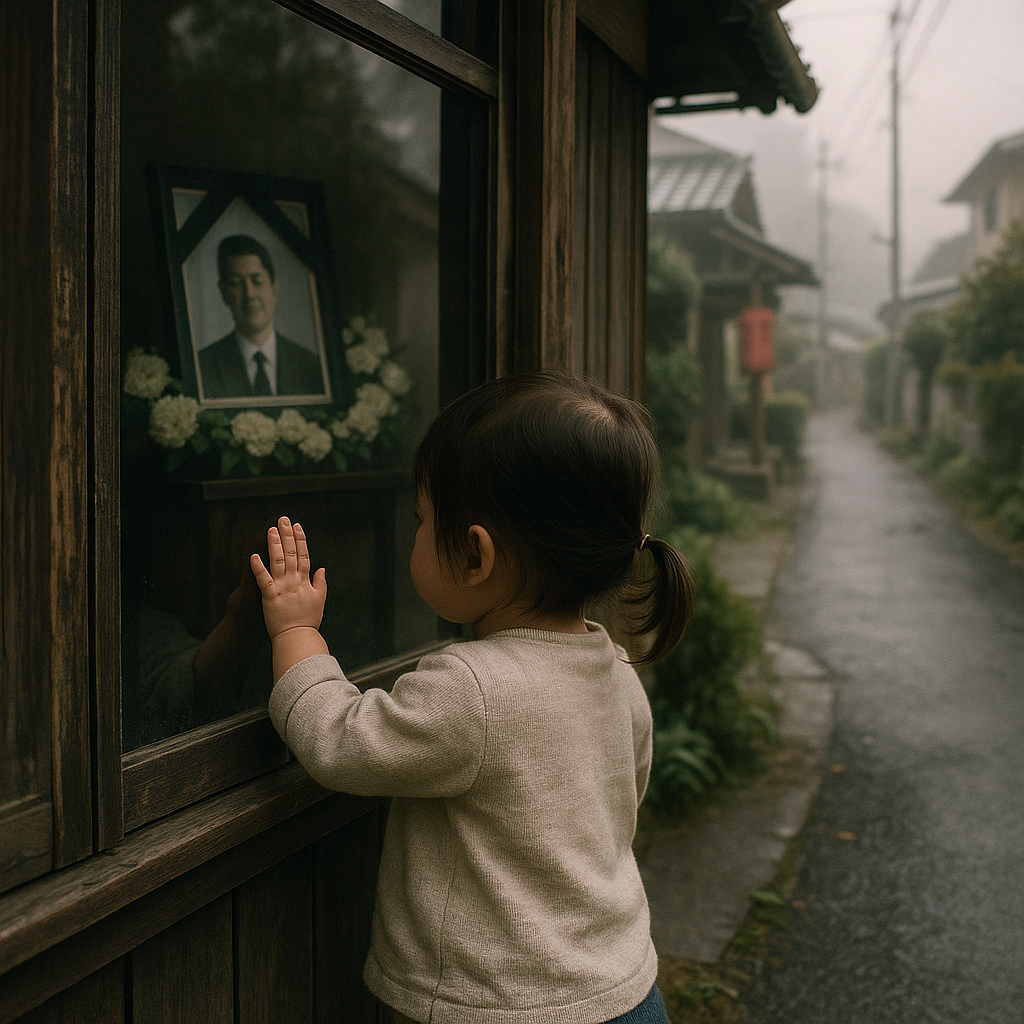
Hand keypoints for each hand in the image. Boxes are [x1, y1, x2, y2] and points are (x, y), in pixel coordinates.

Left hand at [250, 517, 326, 641]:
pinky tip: (253, 556)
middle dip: (287, 535)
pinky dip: (258, 568)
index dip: (301, 540)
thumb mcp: (320, 600)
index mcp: (305, 581)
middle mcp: (294, 581)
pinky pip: (263, 580)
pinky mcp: (270, 597)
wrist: (297, 637)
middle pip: (292, 554)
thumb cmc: (308, 621)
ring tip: (271, 530)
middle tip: (283, 520)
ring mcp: (282, 588)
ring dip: (275, 545)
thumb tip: (322, 569)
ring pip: (278, 562)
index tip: (297, 527)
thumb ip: (320, 583)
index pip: (304, 556)